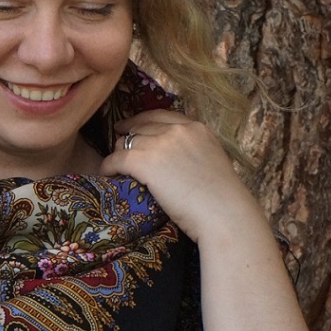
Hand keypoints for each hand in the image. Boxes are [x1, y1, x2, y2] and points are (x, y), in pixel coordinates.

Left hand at [99, 109, 258, 243]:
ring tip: (115, 165)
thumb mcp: (213, 162)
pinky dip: (109, 166)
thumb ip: (195, 152)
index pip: (162, 116)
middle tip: (118, 144)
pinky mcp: (145, 161)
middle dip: (128, 135)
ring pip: (127, 141)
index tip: (132, 126)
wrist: (223, 214)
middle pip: (142, 126)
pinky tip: (107, 174)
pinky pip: (116, 158)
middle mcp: (178, 130)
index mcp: (197, 128)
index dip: (143, 121)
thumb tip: (179, 161)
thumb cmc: (223, 200)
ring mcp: (161, 144)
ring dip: (119, 153)